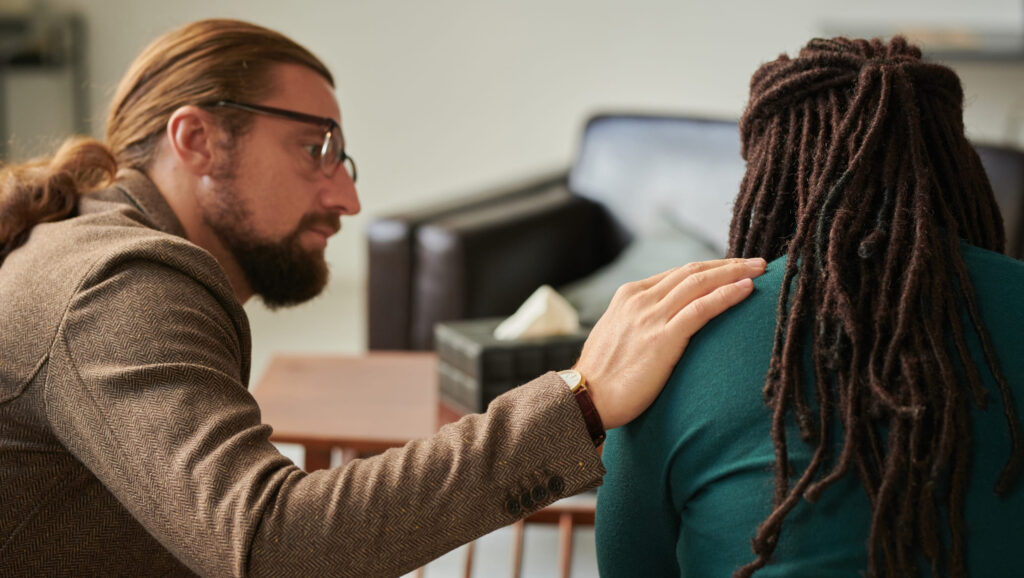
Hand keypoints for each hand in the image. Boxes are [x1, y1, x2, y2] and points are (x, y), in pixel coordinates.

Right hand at [576, 257, 765, 428]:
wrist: (585, 397)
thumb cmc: (603, 376)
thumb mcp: (618, 336)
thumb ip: (639, 323)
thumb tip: (663, 327)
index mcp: (629, 295)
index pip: (677, 273)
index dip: (709, 268)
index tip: (733, 269)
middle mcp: (640, 299)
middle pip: (693, 271)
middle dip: (728, 264)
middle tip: (757, 262)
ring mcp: (651, 316)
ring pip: (700, 283)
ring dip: (734, 273)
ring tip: (761, 269)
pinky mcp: (663, 337)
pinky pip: (701, 308)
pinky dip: (726, 295)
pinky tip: (747, 290)